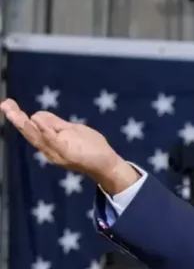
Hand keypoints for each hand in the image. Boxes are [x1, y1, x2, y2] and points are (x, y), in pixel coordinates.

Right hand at [0, 98, 139, 193]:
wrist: (107, 164)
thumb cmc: (90, 147)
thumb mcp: (71, 131)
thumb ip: (55, 124)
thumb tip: (36, 115)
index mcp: (49, 144)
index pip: (31, 129)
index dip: (19, 117)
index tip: (7, 104)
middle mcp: (49, 150)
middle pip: (30, 133)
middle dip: (16, 119)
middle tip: (4, 105)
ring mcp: (58, 152)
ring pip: (38, 137)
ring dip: (26, 124)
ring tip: (14, 111)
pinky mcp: (67, 153)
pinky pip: (53, 141)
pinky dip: (44, 131)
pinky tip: (36, 121)